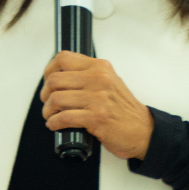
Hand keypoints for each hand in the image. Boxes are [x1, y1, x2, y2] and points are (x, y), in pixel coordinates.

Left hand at [39, 51, 153, 159]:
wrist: (144, 131)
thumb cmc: (123, 110)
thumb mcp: (109, 82)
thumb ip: (88, 76)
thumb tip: (59, 78)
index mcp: (100, 67)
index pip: (63, 58)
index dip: (49, 70)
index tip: (48, 82)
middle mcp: (99, 79)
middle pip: (55, 80)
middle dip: (45, 94)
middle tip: (48, 103)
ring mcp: (98, 98)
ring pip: (56, 99)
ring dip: (48, 111)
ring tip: (51, 116)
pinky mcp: (96, 117)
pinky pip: (64, 117)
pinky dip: (54, 123)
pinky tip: (56, 125)